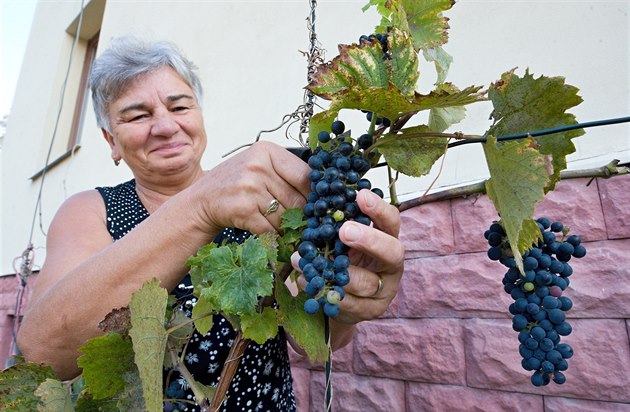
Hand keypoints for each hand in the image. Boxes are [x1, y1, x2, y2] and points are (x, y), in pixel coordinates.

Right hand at [193, 141, 310, 234]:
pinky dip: (275, 237)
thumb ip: (286, 174)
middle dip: (302, 216)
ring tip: (285, 229)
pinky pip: (271, 230)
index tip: (319, 205)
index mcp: (266, 151)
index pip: (305, 175)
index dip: (315, 195)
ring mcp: (249, 188)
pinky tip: (273, 236)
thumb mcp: (258, 167)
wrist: (201, 201)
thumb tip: (322, 196)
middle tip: (304, 224)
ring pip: (286, 217)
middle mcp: (257, 166)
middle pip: (297, 199)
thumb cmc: (235, 184)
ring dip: (288, 228)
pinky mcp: (243, 210)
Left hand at [293, 189, 404, 322]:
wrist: (342, 299)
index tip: (360, 195)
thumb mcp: (341, 239)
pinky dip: (328, 293)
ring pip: (367, 283)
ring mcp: (385, 290)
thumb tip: (316, 198)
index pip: (391, 221)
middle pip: (391, 251)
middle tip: (345, 231)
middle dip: (369, 240)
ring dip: (337, 272)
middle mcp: (392, 263)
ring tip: (306, 261)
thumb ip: (336, 223)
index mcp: (388, 238)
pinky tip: (309, 281)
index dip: (379, 209)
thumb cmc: (342, 257)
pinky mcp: (372, 311)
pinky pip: (351, 304)